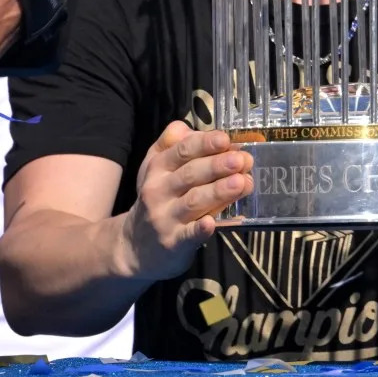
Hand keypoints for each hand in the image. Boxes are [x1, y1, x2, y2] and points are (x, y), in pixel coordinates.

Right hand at [121, 120, 253, 281]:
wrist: (135, 247)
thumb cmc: (158, 200)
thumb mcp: (157, 169)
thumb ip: (175, 145)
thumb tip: (194, 129)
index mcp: (158, 168)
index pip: (182, 151)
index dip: (205, 144)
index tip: (226, 139)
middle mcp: (158, 191)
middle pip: (191, 174)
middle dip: (218, 165)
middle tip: (242, 160)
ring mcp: (165, 218)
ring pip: (194, 201)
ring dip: (218, 191)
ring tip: (241, 183)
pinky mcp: (173, 243)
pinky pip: (188, 235)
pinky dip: (200, 230)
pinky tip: (212, 223)